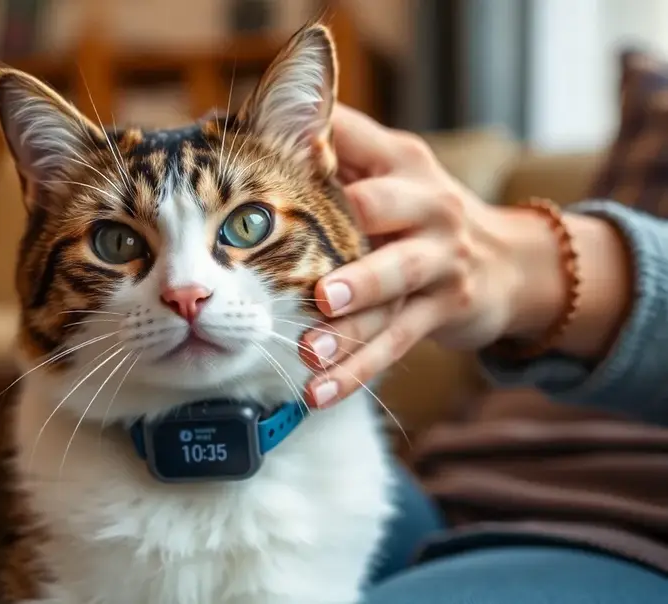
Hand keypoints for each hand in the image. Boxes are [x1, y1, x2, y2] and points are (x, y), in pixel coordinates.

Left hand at [298, 106, 630, 408]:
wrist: (511, 261)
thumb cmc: (422, 207)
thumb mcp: (393, 163)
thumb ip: (340, 144)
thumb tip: (262, 119)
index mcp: (405, 167)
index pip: (360, 159)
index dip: (319, 168)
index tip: (270, 191)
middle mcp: (429, 211)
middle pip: (389, 229)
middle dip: (357, 265)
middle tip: (319, 292)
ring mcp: (440, 265)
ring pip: (393, 298)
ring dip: (350, 330)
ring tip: (309, 352)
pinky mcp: (442, 313)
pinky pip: (394, 345)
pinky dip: (356, 373)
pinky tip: (317, 393)